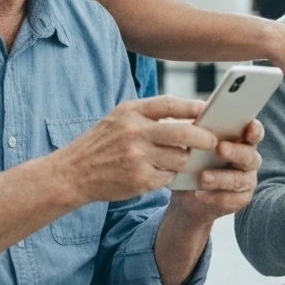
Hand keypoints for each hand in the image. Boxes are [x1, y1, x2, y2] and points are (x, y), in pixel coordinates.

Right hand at [50, 96, 217, 204]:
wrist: (72, 173)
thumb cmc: (102, 143)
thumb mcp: (119, 118)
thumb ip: (150, 113)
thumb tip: (190, 111)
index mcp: (131, 112)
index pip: (171, 104)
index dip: (194, 106)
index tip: (209, 109)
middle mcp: (135, 132)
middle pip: (184, 133)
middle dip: (204, 137)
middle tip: (212, 141)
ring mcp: (137, 157)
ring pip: (180, 158)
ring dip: (185, 159)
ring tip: (180, 158)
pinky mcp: (139, 180)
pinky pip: (168, 176)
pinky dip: (169, 175)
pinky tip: (160, 172)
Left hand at [169, 119, 263, 224]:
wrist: (189, 193)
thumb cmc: (195, 160)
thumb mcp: (197, 144)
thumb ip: (203, 130)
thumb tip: (199, 112)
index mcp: (242, 141)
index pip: (254, 133)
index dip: (255, 130)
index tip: (249, 126)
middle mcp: (249, 160)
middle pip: (249, 156)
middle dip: (235, 152)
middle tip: (220, 148)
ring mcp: (247, 180)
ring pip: (239, 179)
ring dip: (221, 178)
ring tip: (203, 177)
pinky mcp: (240, 199)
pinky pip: (231, 199)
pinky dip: (215, 197)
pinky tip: (200, 194)